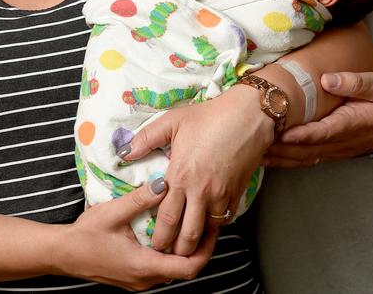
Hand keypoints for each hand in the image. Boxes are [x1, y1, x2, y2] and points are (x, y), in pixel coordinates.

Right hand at [63, 179, 216, 290]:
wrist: (63, 254)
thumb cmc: (85, 235)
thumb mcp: (113, 212)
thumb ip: (140, 199)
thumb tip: (165, 183)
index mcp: (143, 266)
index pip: (187, 268)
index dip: (205, 250)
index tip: (212, 228)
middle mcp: (145, 279)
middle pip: (184, 269)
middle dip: (199, 246)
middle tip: (207, 220)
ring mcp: (139, 279)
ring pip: (172, 268)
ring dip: (185, 248)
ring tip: (192, 221)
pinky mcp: (134, 274)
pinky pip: (161, 266)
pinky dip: (171, 250)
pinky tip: (171, 230)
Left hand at [122, 85, 273, 256]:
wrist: (248, 117)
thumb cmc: (209, 117)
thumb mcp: (173, 120)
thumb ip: (146, 138)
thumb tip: (124, 153)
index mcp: (180, 175)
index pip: (166, 218)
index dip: (158, 236)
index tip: (152, 244)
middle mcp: (200, 191)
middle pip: (186, 234)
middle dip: (175, 250)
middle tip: (167, 256)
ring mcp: (220, 195)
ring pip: (206, 231)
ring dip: (195, 243)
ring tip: (185, 249)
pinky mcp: (236, 194)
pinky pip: (223, 220)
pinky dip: (214, 227)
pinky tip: (206, 225)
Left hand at [263, 71, 372, 166]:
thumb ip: (354, 82)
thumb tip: (327, 80)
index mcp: (351, 124)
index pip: (323, 132)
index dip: (302, 134)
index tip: (282, 133)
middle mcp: (340, 141)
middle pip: (308, 149)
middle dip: (282, 149)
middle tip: (257, 144)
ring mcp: (335, 149)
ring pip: (305, 157)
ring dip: (282, 158)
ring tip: (256, 153)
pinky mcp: (331, 151)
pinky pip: (308, 158)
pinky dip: (289, 160)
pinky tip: (271, 158)